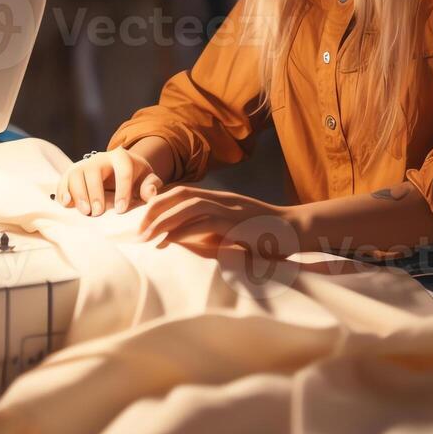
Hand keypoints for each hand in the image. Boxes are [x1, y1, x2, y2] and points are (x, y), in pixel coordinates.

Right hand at [55, 147, 161, 214]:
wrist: (119, 170)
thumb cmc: (135, 177)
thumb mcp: (147, 179)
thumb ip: (152, 185)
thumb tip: (149, 194)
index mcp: (121, 157)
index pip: (123, 170)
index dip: (123, 190)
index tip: (122, 209)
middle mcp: (100, 158)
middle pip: (93, 171)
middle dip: (95, 193)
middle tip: (98, 212)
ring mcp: (84, 164)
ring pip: (76, 174)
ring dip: (78, 194)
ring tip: (86, 212)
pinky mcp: (72, 172)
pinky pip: (64, 179)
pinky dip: (63, 191)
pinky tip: (67, 204)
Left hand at [138, 186, 300, 257]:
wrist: (294, 232)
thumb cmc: (263, 236)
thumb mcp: (232, 231)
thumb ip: (210, 231)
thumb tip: (181, 239)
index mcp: (219, 199)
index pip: (182, 192)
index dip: (159, 202)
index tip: (142, 219)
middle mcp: (222, 199)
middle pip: (180, 194)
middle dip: (155, 210)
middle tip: (138, 229)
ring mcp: (230, 208)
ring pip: (188, 205)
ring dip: (164, 220)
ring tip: (147, 236)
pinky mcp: (236, 222)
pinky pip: (203, 222)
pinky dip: (182, 230)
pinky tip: (169, 241)